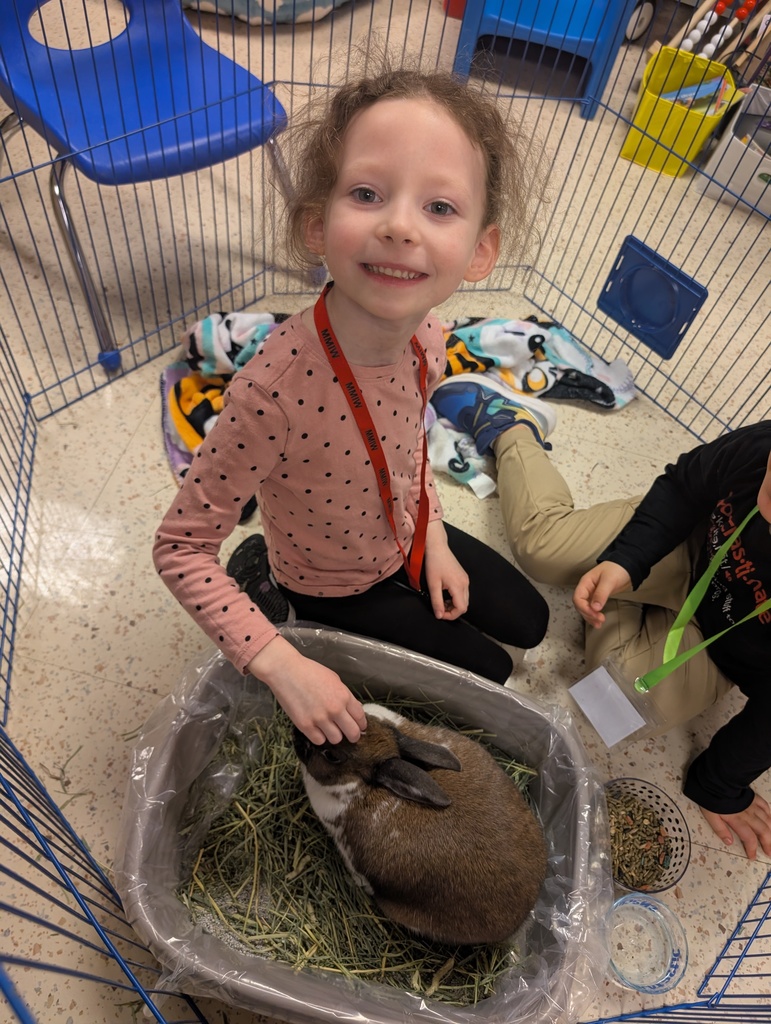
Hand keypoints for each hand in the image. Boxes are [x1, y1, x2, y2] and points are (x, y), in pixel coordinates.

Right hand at [246, 635, 366, 744]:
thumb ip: (344, 696)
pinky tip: (316, 729)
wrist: (286, 671)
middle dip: (353, 736)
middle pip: (353, 733)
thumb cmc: (310, 671)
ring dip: (335, 735)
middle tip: (349, 735)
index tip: (359, 727)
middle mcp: (335, 709)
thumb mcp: (334, 679)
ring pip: (336, 739)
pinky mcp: (305, 726)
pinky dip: (319, 736)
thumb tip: (351, 711)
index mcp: (344, 696)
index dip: (361, 725)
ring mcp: (320, 719)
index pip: (360, 718)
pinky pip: (319, 741)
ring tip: (329, 729)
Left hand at [423, 520, 468, 619]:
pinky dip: (455, 598)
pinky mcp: (463, 577)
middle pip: (464, 605)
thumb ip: (437, 601)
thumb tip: (439, 615)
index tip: (440, 614)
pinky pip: (463, 593)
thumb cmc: (434, 563)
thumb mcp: (433, 584)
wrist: (437, 547)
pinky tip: (445, 595)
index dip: (451, 615)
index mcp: (459, 586)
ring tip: (441, 602)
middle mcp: (465, 583)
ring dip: (453, 605)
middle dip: (452, 611)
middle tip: (439, 609)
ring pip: (464, 600)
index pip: (461, 608)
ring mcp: (465, 580)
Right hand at [572, 561, 631, 627]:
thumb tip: (595, 608)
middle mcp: (586, 589)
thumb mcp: (609, 580)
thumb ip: (601, 594)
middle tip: (600, 620)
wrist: (627, 566)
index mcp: (585, 582)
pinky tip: (599, 621)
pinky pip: (592, 608)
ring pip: (585, 608)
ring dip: (590, 617)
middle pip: (580, 605)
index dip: (584, 608)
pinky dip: (594, 615)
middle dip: (588, 614)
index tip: (595, 614)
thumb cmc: (616, 569)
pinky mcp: (598, 598)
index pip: (578, 598)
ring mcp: (591, 594)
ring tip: (599, 624)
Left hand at [700, 793, 770, 860]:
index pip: (749, 838)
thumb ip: (720, 829)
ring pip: (767, 820)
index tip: (752, 857)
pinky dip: (770, 815)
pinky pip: (765, 807)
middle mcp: (748, 814)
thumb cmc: (712, 797)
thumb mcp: (710, 815)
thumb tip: (729, 842)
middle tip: (769, 853)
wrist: (717, 780)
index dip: (752, 849)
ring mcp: (752, 805)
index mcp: (737, 820)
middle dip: (768, 843)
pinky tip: (770, 820)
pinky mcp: (753, 797)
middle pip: (763, 831)